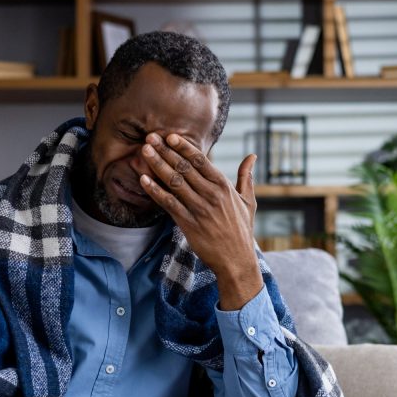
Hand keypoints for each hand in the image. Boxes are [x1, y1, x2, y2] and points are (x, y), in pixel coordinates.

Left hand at [138, 133, 262, 309]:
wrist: (236, 260)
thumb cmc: (241, 230)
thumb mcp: (248, 201)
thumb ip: (246, 176)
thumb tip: (252, 156)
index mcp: (223, 186)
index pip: (201, 160)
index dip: (184, 147)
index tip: (170, 136)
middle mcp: (211, 194)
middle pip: (184, 167)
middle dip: (166, 150)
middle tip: (150, 137)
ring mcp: (199, 209)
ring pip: (174, 182)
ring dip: (158, 164)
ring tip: (145, 151)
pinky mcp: (189, 223)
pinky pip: (168, 203)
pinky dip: (155, 190)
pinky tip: (144, 180)